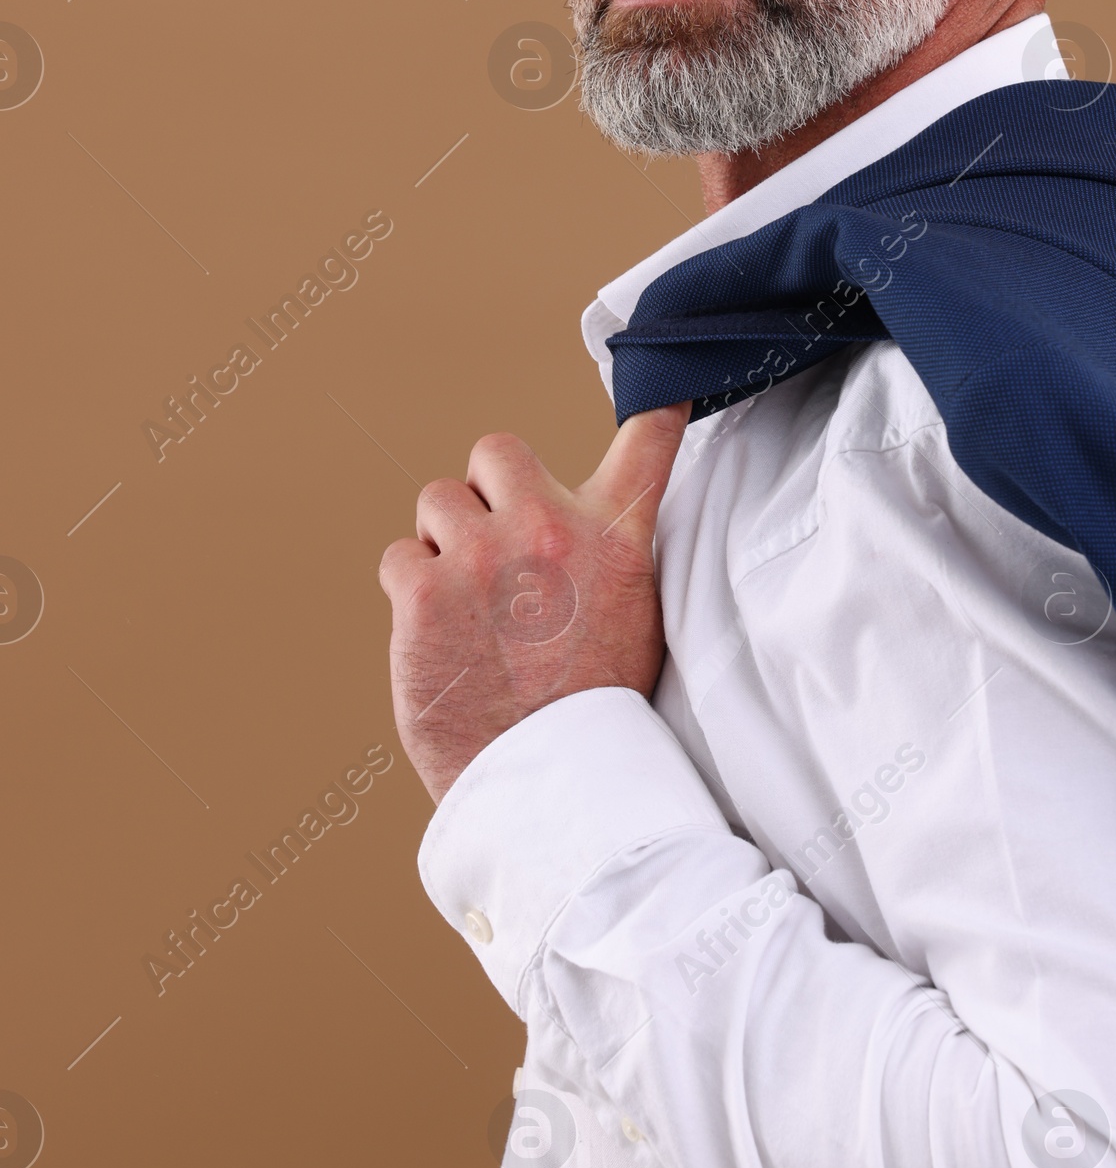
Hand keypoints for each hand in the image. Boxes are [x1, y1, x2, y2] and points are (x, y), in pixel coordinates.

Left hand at [377, 406, 690, 803]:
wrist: (550, 782)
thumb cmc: (593, 710)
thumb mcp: (638, 619)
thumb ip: (613, 557)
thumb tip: (589, 526)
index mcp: (616, 539)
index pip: (649, 442)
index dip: (657, 402)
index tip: (663, 385)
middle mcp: (551, 531)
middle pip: (498, 450)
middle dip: (488, 489)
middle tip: (495, 545)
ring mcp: (483, 556)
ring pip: (438, 501)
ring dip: (444, 542)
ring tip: (468, 601)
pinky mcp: (424, 593)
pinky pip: (399, 557)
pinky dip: (410, 589)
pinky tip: (438, 632)